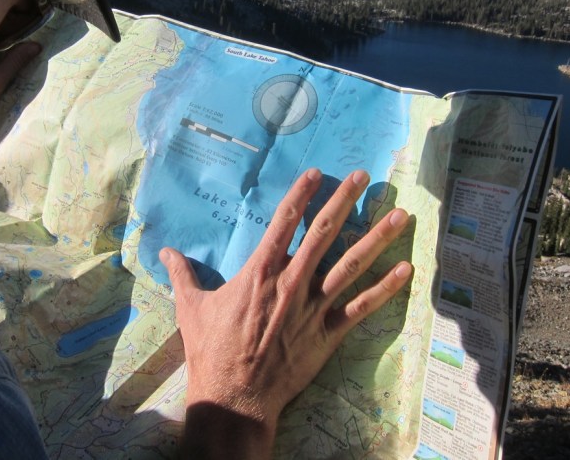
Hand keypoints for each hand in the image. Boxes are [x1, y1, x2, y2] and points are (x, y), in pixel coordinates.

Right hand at [160, 168, 411, 458]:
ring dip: (376, 238)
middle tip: (363, 176)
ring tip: (400, 216)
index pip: (284, 222)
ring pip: (351, 266)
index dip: (301, 194)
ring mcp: (313, 308)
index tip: (317, 172)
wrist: (235, 396)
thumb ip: (182, 275)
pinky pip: (362, 308)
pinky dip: (385, 289)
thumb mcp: (191, 308)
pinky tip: (405, 270)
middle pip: (324, 233)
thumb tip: (164, 252)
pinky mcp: (328, 334)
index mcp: (260, 272)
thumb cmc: (211, 350)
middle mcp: (291, 282)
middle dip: (344, 201)